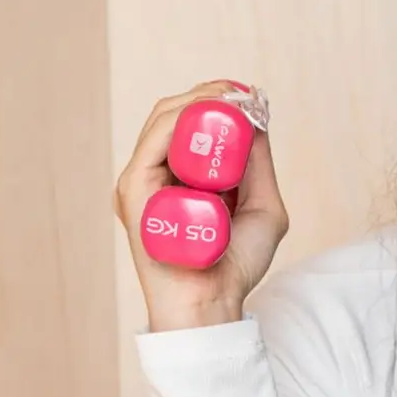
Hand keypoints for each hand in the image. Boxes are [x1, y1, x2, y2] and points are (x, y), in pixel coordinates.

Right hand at [113, 81, 289, 327]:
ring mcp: (141, 181)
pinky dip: (182, 120)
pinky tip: (210, 113)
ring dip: (199, 101)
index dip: (216, 102)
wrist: (212, 303)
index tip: (249, 95)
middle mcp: (155, 175)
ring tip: (234, 99)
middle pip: (173, 115)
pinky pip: (154, 142)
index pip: (188, 125)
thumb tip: (259, 121)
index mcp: (177, 177)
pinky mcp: (134, 190)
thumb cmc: (233, 266)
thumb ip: (259, 168)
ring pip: (162, 120)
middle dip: (210, 96)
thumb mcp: (262, 208)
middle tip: (245, 93)